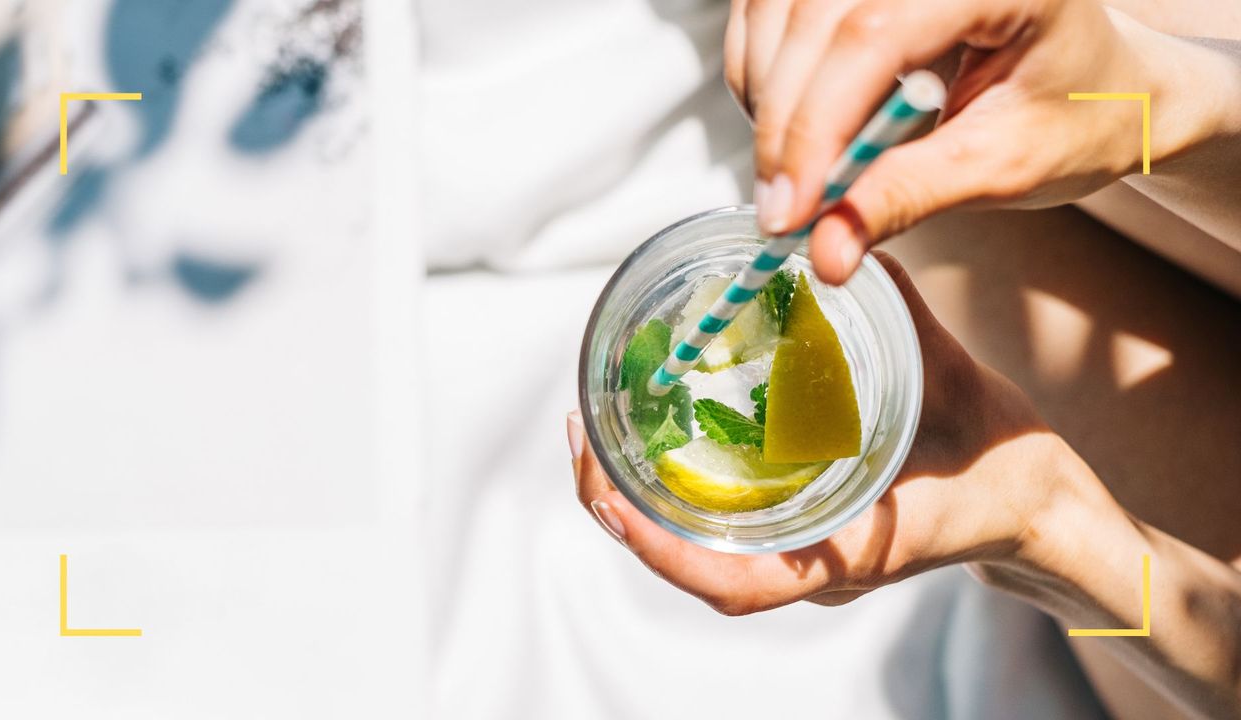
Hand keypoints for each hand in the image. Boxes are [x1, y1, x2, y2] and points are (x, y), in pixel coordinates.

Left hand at [568, 253, 1108, 615]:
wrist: (1033, 501)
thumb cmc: (1000, 464)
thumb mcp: (952, 390)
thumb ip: (895, 321)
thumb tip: (835, 248)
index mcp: (846, 554)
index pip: (733, 584)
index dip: (661, 550)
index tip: (609, 499)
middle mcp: (811, 567)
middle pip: (692, 564)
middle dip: (622, 508)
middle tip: (582, 432)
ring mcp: (805, 557)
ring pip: (698, 549)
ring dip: (636, 498)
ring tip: (596, 431)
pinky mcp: (806, 535)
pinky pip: (722, 527)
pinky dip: (674, 487)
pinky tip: (654, 434)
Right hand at [725, 0, 1236, 283]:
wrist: (1103, 85)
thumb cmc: (1078, 116)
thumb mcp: (1004, 167)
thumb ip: (908, 200)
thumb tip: (824, 252)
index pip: (874, 34)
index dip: (817, 125)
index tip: (792, 211)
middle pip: (816, 20)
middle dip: (784, 125)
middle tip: (782, 215)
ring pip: (778, 9)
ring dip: (765, 98)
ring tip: (792, 175)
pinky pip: (771, 11)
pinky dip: (761, 74)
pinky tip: (787, 129)